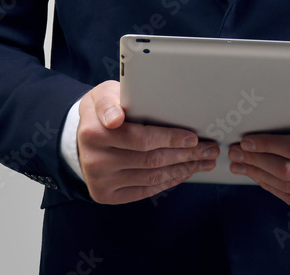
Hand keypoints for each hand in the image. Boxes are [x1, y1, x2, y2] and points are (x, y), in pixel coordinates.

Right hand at [76, 80, 218, 203]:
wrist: (80, 136)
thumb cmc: (102, 110)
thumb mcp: (103, 95)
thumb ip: (110, 102)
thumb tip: (116, 118)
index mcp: (94, 132)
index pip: (140, 138)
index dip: (170, 138)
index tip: (193, 137)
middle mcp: (95, 160)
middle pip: (151, 159)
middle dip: (186, 154)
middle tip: (209, 149)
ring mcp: (100, 180)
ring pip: (151, 176)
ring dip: (183, 169)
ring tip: (203, 161)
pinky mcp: (106, 194)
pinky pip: (144, 190)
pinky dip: (168, 181)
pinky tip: (183, 172)